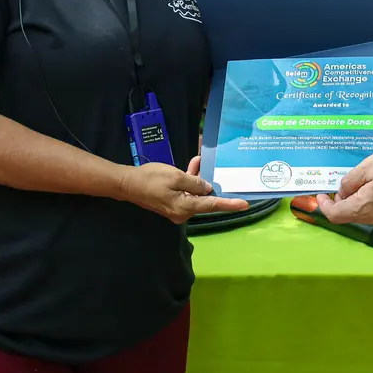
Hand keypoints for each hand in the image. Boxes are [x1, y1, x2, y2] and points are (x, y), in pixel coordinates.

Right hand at [119, 162, 248, 223]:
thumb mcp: (176, 176)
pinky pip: (186, 193)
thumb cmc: (151, 179)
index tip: (244, 204)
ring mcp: (176, 209)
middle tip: (211, 166)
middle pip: (204, 199)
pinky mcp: (171, 204)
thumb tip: (208, 188)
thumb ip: (195, 182)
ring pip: (195, 194)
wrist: (128, 184)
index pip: (212, 205)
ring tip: (198, 161)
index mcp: (185, 207)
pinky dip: (189, 181)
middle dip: (209, 182)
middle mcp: (183, 212)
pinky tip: (191, 166)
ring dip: (197, 178)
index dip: (229, 204)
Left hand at [316, 145, 372, 228]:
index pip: (336, 215)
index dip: (325, 206)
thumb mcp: (367, 166)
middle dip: (346, 201)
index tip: (322, 195)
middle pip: (352, 215)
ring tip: (372, 182)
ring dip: (363, 202)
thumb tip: (341, 193)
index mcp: (365, 206)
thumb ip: (349, 182)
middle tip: (350, 183)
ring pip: (369, 215)